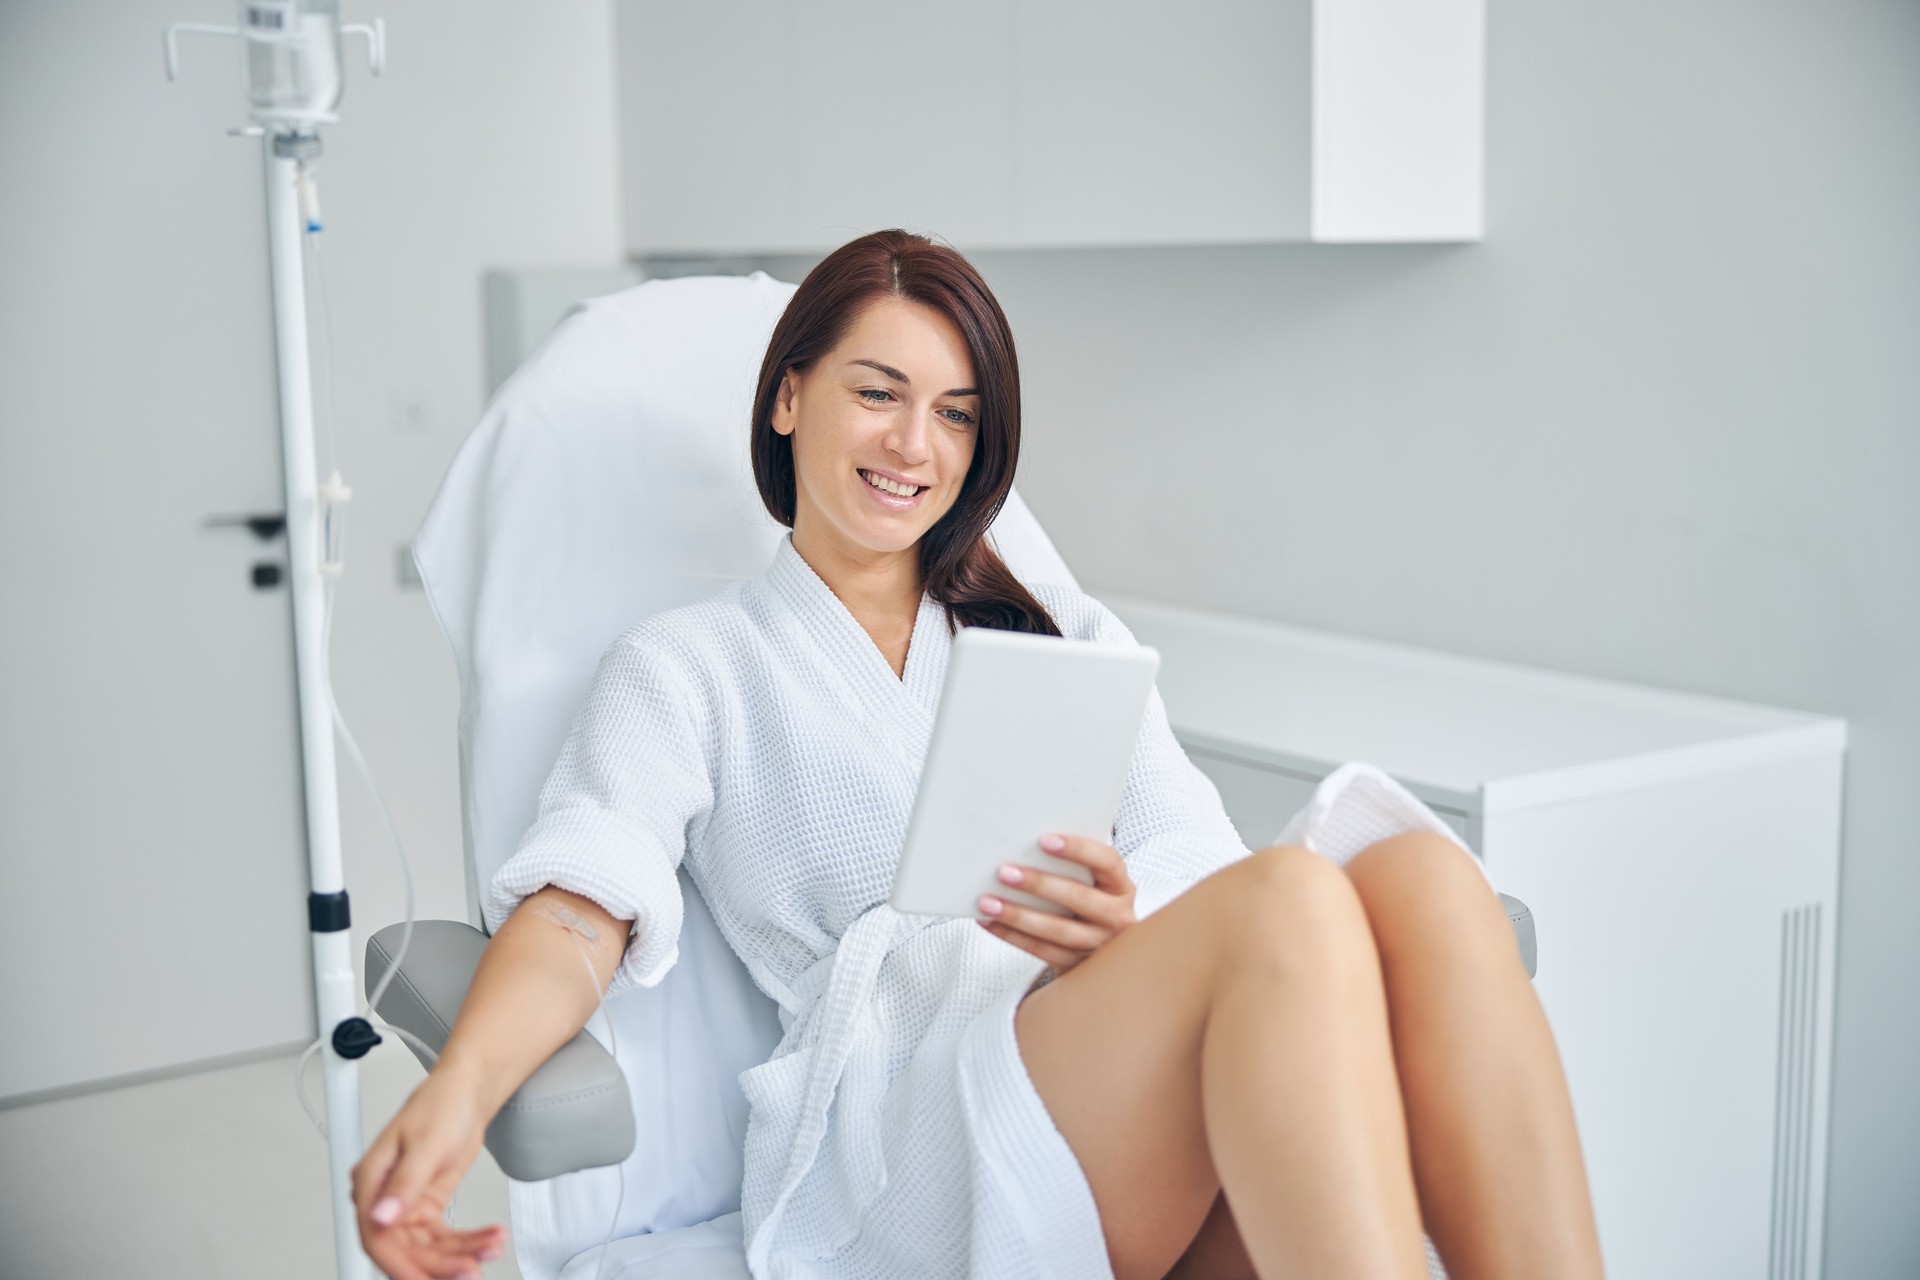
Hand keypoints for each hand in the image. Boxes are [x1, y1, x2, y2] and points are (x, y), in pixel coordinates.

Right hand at [351, 1067, 508, 1279]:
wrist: (465, 1092)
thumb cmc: (441, 1104)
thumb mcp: (426, 1144)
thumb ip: (404, 1184)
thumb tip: (380, 1217)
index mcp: (371, 1181)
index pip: (376, 1237)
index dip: (398, 1266)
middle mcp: (383, 1197)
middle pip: (404, 1248)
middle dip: (438, 1265)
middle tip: (470, 1272)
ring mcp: (405, 1205)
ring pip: (427, 1247)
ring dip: (459, 1253)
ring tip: (490, 1249)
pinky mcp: (426, 1207)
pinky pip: (442, 1237)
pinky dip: (466, 1241)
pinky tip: (488, 1240)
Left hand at [976, 832, 1136, 976]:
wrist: (1100, 953)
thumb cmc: (1088, 902)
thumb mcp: (1093, 884)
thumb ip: (1072, 867)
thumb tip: (1023, 846)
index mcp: (1121, 888)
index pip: (1107, 862)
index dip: (1078, 850)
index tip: (1045, 840)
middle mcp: (1116, 917)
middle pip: (1078, 898)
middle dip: (1039, 884)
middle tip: (1004, 872)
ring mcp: (1098, 945)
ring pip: (1056, 930)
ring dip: (1017, 915)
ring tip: (988, 902)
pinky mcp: (1075, 966)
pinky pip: (1040, 950)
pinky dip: (1010, 935)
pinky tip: (989, 922)